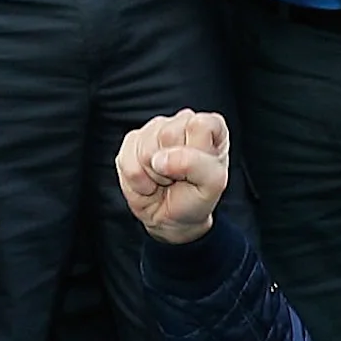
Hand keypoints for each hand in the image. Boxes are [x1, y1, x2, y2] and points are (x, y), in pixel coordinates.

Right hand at [116, 110, 232, 243]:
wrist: (173, 219)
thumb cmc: (196, 197)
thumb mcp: (212, 184)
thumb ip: (196, 164)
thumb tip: (160, 158)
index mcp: (209, 126)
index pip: (200, 124)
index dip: (196, 152)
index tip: (199, 169)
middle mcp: (181, 122)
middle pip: (168, 133)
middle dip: (173, 165)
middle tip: (179, 177)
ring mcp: (154, 129)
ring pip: (145, 149)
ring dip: (155, 175)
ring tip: (165, 180)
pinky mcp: (131, 142)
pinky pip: (127, 162)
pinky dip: (138, 181)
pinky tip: (149, 181)